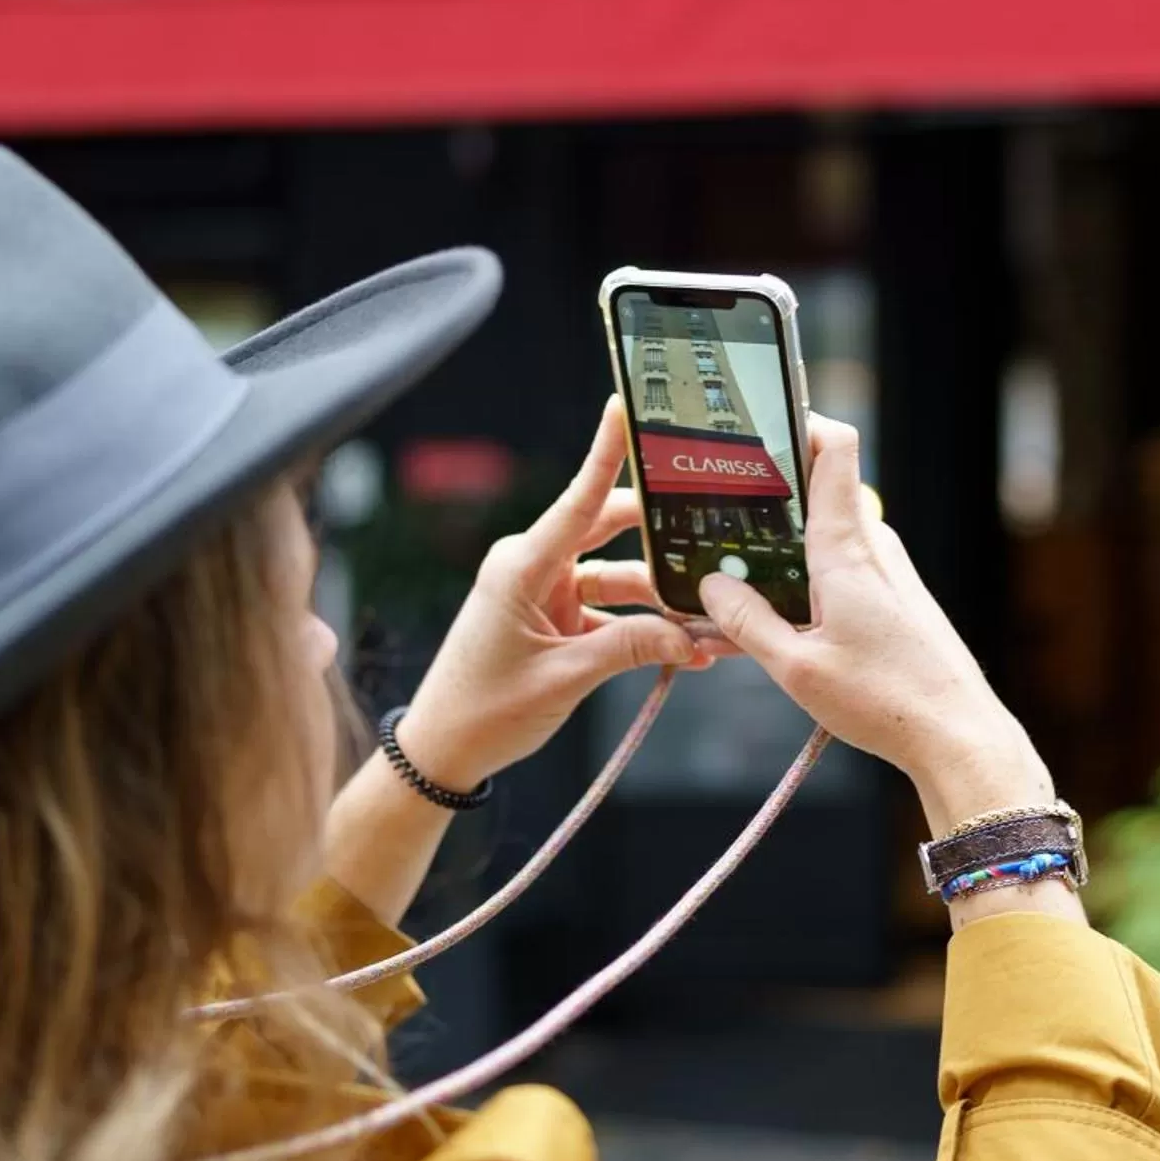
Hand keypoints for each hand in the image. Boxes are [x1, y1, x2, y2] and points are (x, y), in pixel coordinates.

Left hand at [397, 398, 717, 790]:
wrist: (442, 753)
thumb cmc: (485, 712)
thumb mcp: (564, 679)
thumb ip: (630, 649)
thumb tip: (692, 636)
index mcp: (523, 565)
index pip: (579, 498)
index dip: (607, 451)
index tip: (626, 407)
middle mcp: (534, 566)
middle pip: (613, 531)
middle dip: (666, 539)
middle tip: (717, 531)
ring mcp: (545, 591)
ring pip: (620, 577)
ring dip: (662, 599)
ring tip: (712, 621)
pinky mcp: (554, 617)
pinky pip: (610, 610)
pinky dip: (643, 627)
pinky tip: (686, 646)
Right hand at [698, 418, 1053, 836]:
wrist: (958, 735)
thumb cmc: (886, 701)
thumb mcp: (796, 669)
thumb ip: (746, 623)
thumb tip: (711, 586)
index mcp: (847, 549)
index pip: (835, 449)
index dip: (800, 420)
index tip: (756, 422)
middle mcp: (872, 547)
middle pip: (817, 493)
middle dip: (767, 498)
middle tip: (714, 514)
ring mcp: (887, 571)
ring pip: (825, 537)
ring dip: (782, 551)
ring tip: (730, 583)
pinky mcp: (894, 598)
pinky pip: (841, 571)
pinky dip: (805, 582)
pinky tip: (774, 620)